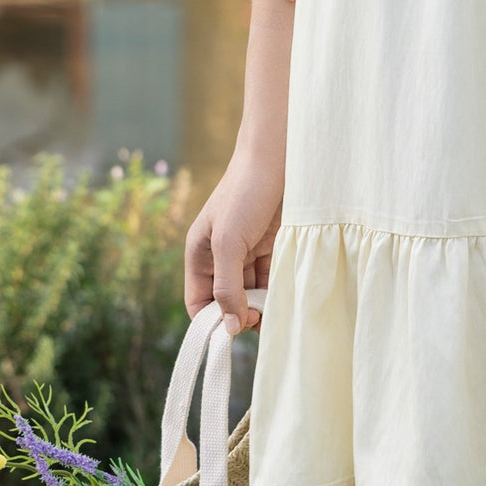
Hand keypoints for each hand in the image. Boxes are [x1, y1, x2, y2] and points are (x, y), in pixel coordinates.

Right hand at [184, 152, 284, 334]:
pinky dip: (277, 289)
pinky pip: (270, 278)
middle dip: (241, 314)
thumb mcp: (228, 243)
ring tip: (275, 308)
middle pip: (227, 300)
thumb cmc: (245, 193)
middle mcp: (221, 256)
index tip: (237, 326)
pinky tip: (286, 293)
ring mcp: (247, 251)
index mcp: (200, 253)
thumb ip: (227, 286)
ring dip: (262, 305)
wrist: (280, 157)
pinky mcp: (271, 246)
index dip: (213, 319)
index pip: (198, 301)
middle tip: (261, 317)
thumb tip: (229, 327)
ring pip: (251, 292)